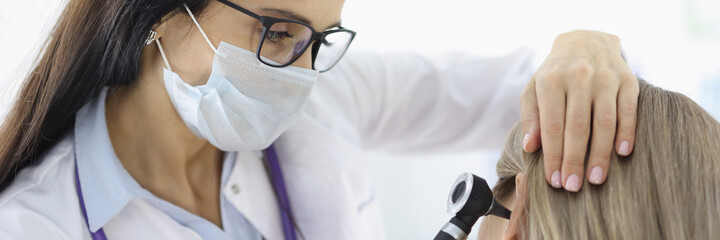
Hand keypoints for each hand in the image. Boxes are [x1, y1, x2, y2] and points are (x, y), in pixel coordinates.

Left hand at [520, 30, 638, 191]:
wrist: (585, 41)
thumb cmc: (555, 73)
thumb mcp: (534, 88)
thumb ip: (531, 116)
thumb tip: (531, 147)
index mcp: (552, 80)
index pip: (552, 125)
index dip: (553, 155)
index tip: (553, 180)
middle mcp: (579, 77)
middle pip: (577, 127)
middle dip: (574, 160)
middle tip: (572, 186)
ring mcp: (606, 78)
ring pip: (604, 122)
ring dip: (600, 154)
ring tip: (595, 179)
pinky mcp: (628, 80)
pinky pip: (629, 111)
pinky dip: (627, 133)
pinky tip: (622, 154)